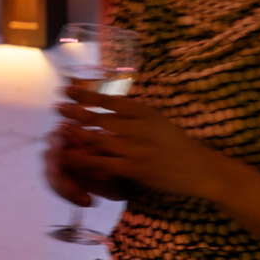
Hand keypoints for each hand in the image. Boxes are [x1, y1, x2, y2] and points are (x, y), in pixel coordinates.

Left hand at [55, 86, 230, 201]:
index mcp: (146, 112)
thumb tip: (106, 108)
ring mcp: (138, 149)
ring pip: (100, 141)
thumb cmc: (177, 145)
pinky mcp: (136, 169)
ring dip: (78, 135)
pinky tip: (73, 157)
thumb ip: (135, 116)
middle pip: (102, 118)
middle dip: (76, 113)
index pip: (111, 100)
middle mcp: (141, 128)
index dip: (86, 95)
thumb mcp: (158, 121)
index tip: (67, 90)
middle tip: (58, 108)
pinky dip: (88, 160)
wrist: (201, 169)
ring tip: (60, 131)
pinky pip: (106, 164)